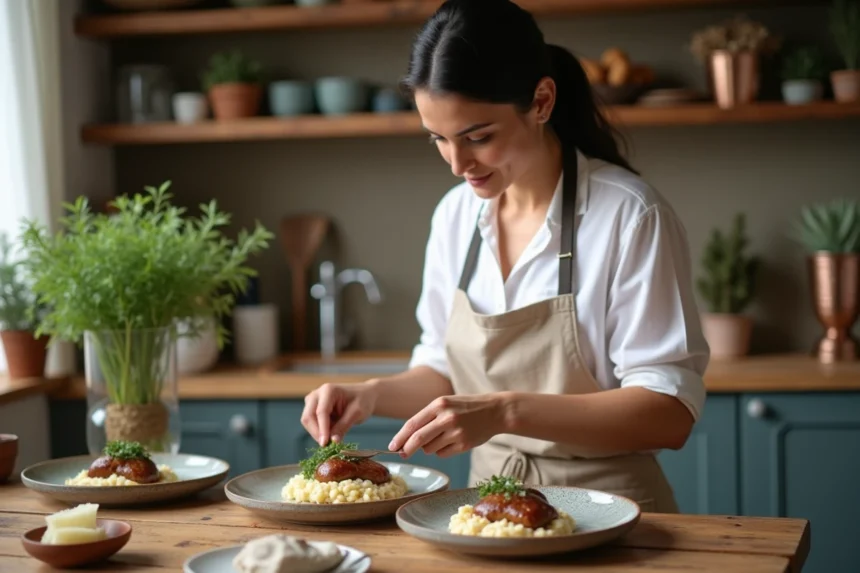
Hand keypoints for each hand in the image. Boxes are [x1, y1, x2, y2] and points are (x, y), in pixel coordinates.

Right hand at [301, 382, 378, 445]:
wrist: (364, 396)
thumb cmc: (362, 401)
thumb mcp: (357, 413)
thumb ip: (343, 426)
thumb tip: (333, 441)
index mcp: (328, 390)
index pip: (321, 412)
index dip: (322, 429)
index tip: (325, 444)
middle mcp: (317, 394)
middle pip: (308, 416)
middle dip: (317, 432)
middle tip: (328, 445)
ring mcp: (313, 401)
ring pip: (308, 421)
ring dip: (318, 432)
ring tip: (334, 436)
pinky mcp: (313, 409)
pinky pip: (312, 424)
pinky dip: (320, 431)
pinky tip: (332, 432)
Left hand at [388, 394, 507, 457]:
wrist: (496, 411)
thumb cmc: (467, 407)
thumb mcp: (446, 404)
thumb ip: (427, 418)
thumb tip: (407, 438)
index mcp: (439, 404)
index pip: (413, 424)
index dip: (400, 437)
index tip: (392, 446)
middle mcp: (447, 418)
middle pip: (418, 439)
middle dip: (407, 448)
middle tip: (403, 453)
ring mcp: (456, 432)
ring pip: (430, 448)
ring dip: (429, 447)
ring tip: (442, 437)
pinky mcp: (464, 444)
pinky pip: (442, 454)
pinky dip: (441, 451)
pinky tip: (452, 441)